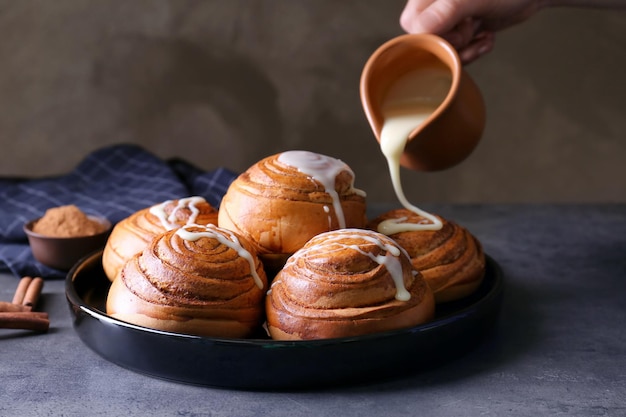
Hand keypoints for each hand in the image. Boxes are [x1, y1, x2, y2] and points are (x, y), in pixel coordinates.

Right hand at [400, 0, 541, 63]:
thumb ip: (447, 11)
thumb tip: (419, 29)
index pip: (414, 26)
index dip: (436, 38)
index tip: (460, 32)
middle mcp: (434, 4)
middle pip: (427, 39)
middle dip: (452, 45)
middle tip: (472, 29)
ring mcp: (447, 16)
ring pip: (442, 47)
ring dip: (465, 50)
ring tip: (483, 37)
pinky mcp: (461, 26)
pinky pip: (456, 48)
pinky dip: (472, 49)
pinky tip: (486, 38)